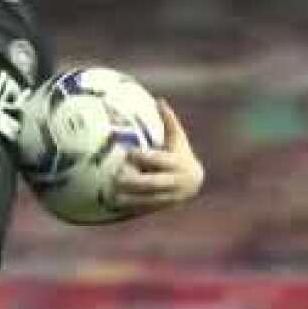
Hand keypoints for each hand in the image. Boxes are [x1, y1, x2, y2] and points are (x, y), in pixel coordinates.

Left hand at [112, 98, 204, 212]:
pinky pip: (147, 208)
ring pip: (150, 199)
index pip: (160, 160)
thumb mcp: (177, 138)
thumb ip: (169, 121)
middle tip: (117, 176)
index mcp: (178, 163)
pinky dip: (132, 207)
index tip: (128, 153)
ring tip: (112, 194)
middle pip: (155, 183)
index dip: (145, 157)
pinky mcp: (163, 206)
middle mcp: (176, 181)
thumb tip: (159, 100)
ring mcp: (170, 196)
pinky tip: (116, 204)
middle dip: (136, 181)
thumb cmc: (180, 153)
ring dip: (131, 198)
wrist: (194, 182)